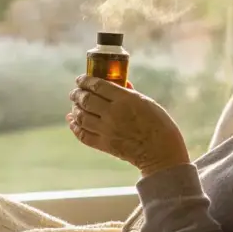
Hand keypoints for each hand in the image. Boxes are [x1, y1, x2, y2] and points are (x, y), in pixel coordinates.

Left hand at [67, 75, 189, 176]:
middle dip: (77, 94)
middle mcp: (112, 114)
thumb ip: (129, 92)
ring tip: (74, 105)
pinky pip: (83, 135)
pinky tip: (72, 120)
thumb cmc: (159, 125)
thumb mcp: (147, 102)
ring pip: (81, 116)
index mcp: (125, 100)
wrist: (160, 152)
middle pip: (86, 100)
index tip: (80, 79)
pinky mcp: (104, 145)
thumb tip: (118, 84)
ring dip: (75, 109)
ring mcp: (106, 130)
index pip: (97, 85)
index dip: (85, 80)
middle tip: (75, 92)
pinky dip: (74, 127)